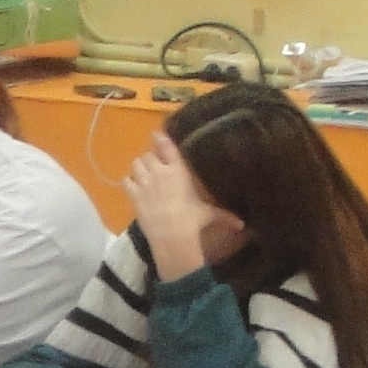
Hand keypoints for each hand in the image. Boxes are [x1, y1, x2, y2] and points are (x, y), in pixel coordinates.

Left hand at [124, 136, 215, 279]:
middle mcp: (160, 171)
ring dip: (139, 168)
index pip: (167, 147)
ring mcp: (145, 181)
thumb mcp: (209, 214)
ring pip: (136, 164)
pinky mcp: (133, 194)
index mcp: (179, 170)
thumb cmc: (192, 220)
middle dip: (150, 159)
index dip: (160, 139)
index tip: (156, 134)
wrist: (171, 233)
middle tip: (153, 166)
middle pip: (149, 155)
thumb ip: (224, 215)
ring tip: (142, 174)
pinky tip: (132, 186)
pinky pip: (126, 181)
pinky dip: (129, 182)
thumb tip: (241, 224)